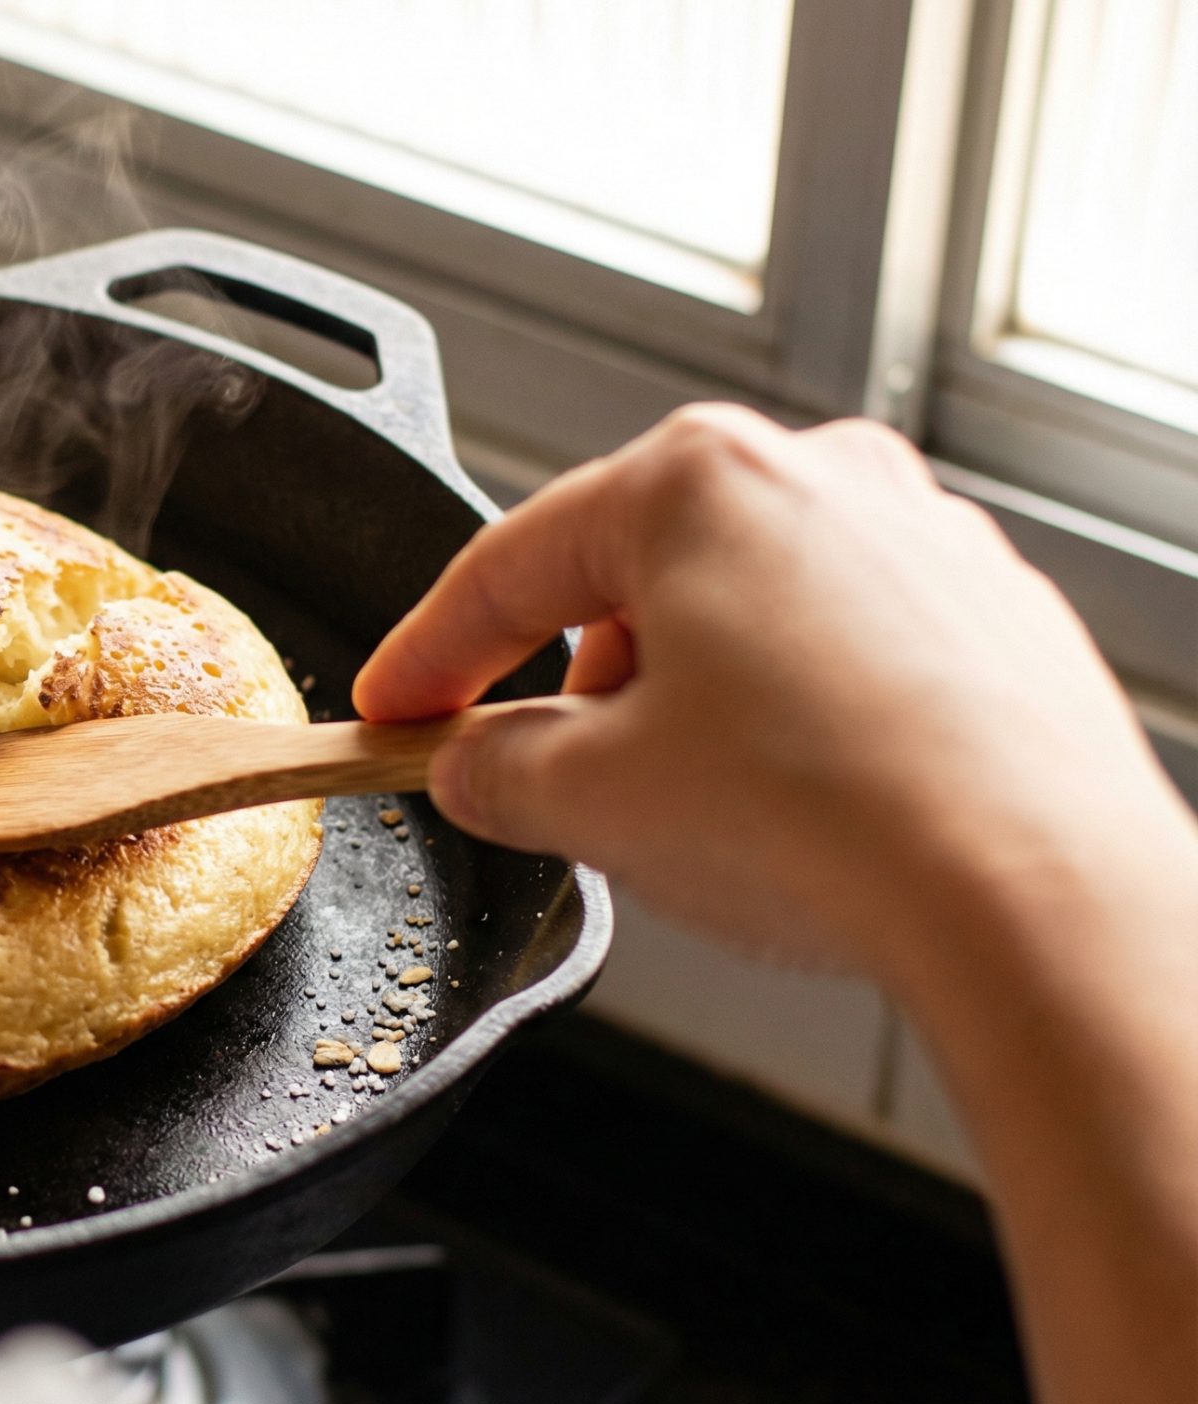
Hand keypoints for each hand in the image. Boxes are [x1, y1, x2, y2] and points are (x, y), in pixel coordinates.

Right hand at [353, 403, 1196, 981]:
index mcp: (697, 481)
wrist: (1037, 899)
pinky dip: (791, 722)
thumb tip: (480, 766)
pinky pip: (843, 655)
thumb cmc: (826, 820)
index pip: (510, 568)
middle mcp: (820, 478)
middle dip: (575, 684)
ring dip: (686, 704)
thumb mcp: (590, 803)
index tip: (392, 708)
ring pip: (744, 614)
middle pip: (633, 578)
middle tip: (541, 780)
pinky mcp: (992, 619)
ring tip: (686, 815)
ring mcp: (921, 541)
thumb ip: (496, 769)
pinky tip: (791, 814)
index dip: (428, 655)